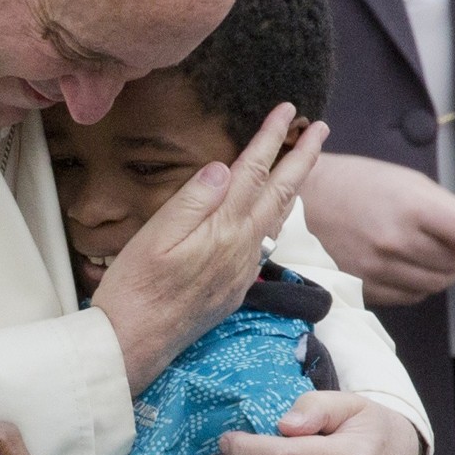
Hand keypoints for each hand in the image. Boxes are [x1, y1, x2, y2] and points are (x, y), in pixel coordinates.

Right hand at [93, 103, 327, 392]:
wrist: (133, 345)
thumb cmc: (133, 289)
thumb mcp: (154, 237)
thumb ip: (192, 200)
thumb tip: (223, 166)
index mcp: (221, 229)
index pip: (254, 172)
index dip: (272, 138)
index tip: (288, 110)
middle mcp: (240, 249)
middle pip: (281, 194)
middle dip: (303, 158)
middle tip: (321, 129)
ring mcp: (241, 271)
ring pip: (278, 219)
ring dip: (295, 186)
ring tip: (305, 164)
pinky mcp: (234, 289)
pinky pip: (265, 243)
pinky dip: (277, 217)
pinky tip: (272, 213)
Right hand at [302, 153, 454, 304]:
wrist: (297, 203)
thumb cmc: (352, 184)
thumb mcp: (406, 182)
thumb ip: (448, 211)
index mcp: (412, 207)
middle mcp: (396, 243)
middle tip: (444, 238)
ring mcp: (378, 270)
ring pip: (437, 283)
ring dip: (440, 269)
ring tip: (420, 248)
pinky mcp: (364, 289)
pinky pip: (411, 296)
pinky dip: (416, 283)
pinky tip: (401, 263)